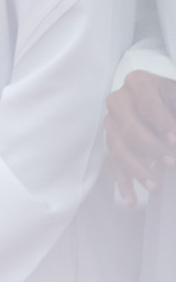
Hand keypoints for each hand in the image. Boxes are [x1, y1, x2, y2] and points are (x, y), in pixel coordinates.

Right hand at [105, 69, 175, 204]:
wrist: (162, 102)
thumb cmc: (172, 100)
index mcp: (140, 83)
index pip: (148, 102)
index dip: (162, 123)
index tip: (175, 141)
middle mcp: (120, 101)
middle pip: (128, 127)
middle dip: (152, 148)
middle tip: (172, 163)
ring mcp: (113, 122)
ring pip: (118, 148)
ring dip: (137, 170)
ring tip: (156, 188)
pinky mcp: (112, 141)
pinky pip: (113, 163)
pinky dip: (123, 182)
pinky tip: (131, 198)